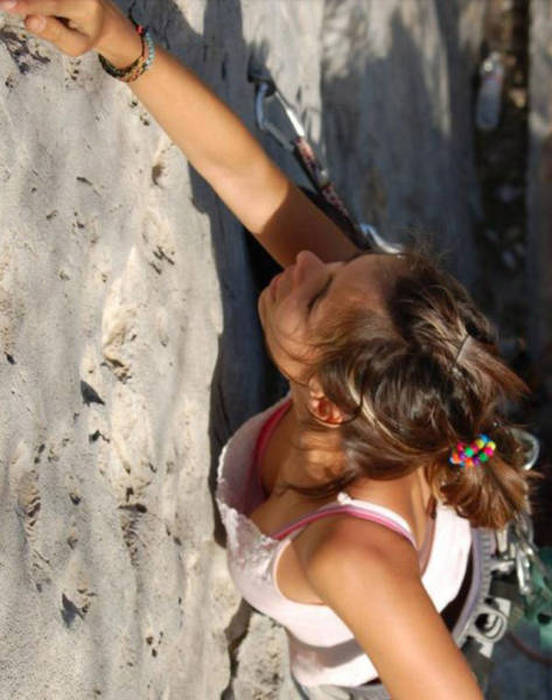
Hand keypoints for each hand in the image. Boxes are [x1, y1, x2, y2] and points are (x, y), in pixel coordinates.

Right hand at [0, 0, 140, 64]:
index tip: (5, 4)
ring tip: (56, 20)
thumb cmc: (85, 35)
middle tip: (20, 11)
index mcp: (84, 7)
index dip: (27, 5)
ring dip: (34, 5)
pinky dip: (35, 4)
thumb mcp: (74, 46)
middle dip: (27, 5)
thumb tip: (29, 20)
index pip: (52, 5)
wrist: (102, 19)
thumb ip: (54, 34)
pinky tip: (43, 12)